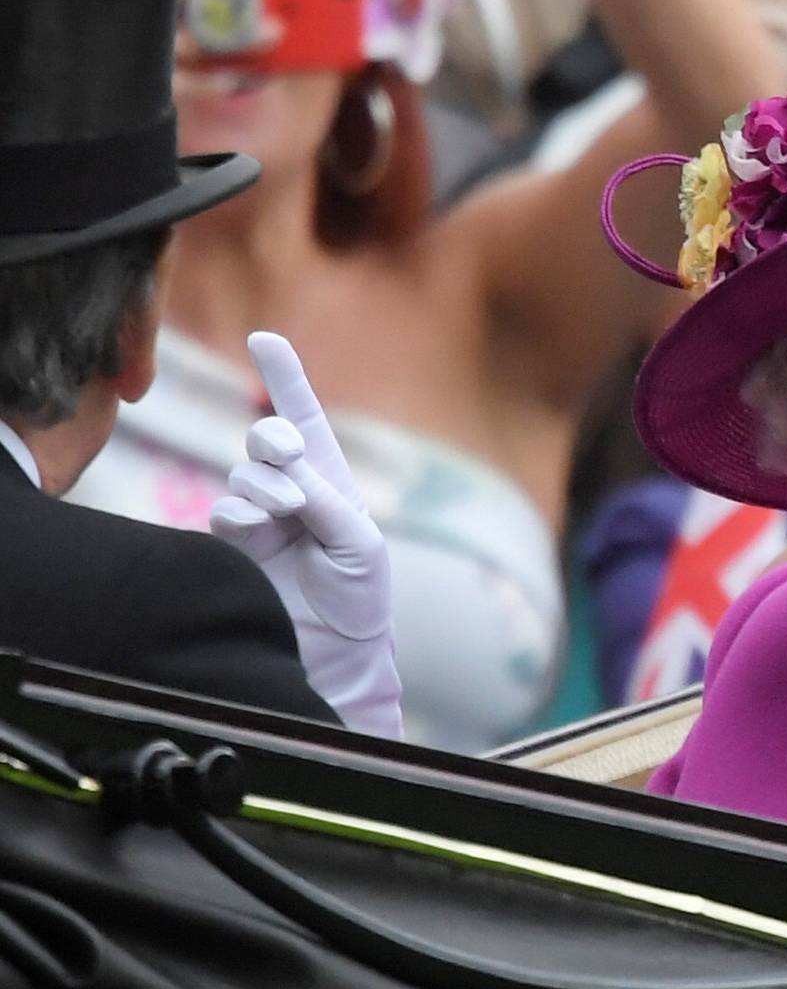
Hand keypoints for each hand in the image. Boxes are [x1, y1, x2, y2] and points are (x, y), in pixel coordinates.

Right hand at [210, 333, 403, 739]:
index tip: (264, 339)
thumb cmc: (360, 594)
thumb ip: (324, 499)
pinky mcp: (235, 547)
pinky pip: (224, 511)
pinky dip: (240, 514)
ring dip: (264, 485)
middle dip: (273, 439)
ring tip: (289, 513)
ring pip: (243, 476)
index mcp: (330, 481)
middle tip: (288, 456)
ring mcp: (261, 518)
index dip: (285, 378)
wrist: (336, 650)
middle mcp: (292, 491)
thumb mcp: (358, 542)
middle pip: (266, 440)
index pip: (303, 420)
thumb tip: (286, 465)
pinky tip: (257, 531)